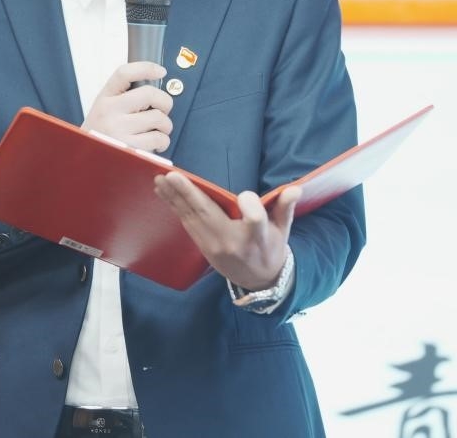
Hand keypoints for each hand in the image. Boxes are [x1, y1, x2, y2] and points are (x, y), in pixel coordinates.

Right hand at [82, 62, 172, 152]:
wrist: (85, 159)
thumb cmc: (100, 135)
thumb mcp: (103, 110)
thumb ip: (123, 98)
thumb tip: (156, 90)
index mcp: (104, 98)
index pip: (124, 73)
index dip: (146, 68)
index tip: (161, 71)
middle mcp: (109, 111)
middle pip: (150, 93)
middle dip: (165, 103)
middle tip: (162, 111)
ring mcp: (118, 129)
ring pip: (159, 118)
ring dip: (165, 126)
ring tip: (157, 131)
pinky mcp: (129, 147)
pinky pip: (159, 138)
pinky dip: (163, 142)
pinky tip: (155, 144)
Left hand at [153, 173, 301, 290]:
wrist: (258, 280)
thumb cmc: (270, 246)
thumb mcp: (282, 229)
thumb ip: (285, 207)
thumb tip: (296, 189)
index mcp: (257, 237)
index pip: (256, 220)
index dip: (252, 208)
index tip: (246, 197)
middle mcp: (233, 242)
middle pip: (210, 215)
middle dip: (189, 195)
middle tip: (171, 176)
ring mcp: (214, 247)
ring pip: (192, 218)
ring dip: (174, 198)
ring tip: (160, 179)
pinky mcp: (203, 247)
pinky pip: (188, 223)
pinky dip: (175, 206)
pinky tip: (164, 192)